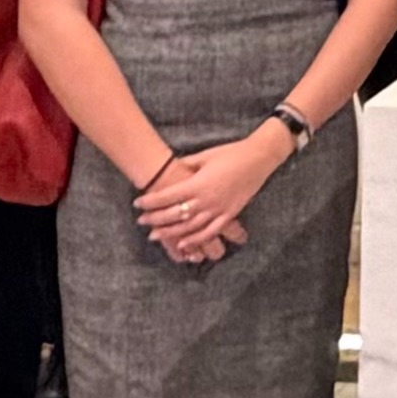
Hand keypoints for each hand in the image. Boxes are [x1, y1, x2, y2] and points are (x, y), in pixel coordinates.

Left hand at [135, 130, 285, 257]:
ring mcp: (219, 209)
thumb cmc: (231, 153)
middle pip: (175, 214)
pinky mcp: (229, 214)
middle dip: (156, 219)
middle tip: (141, 221)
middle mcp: (207, 199)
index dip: (151, 201)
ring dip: (171, 232)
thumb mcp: (204, 156)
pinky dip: (195, 240)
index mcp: (198, 183)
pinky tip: (182, 245)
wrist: (259, 158)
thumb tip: (169, 170)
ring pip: (190, 226)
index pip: (168, 196)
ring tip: (155, 235)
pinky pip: (211, 231)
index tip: (137, 204)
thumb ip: (186, 165)